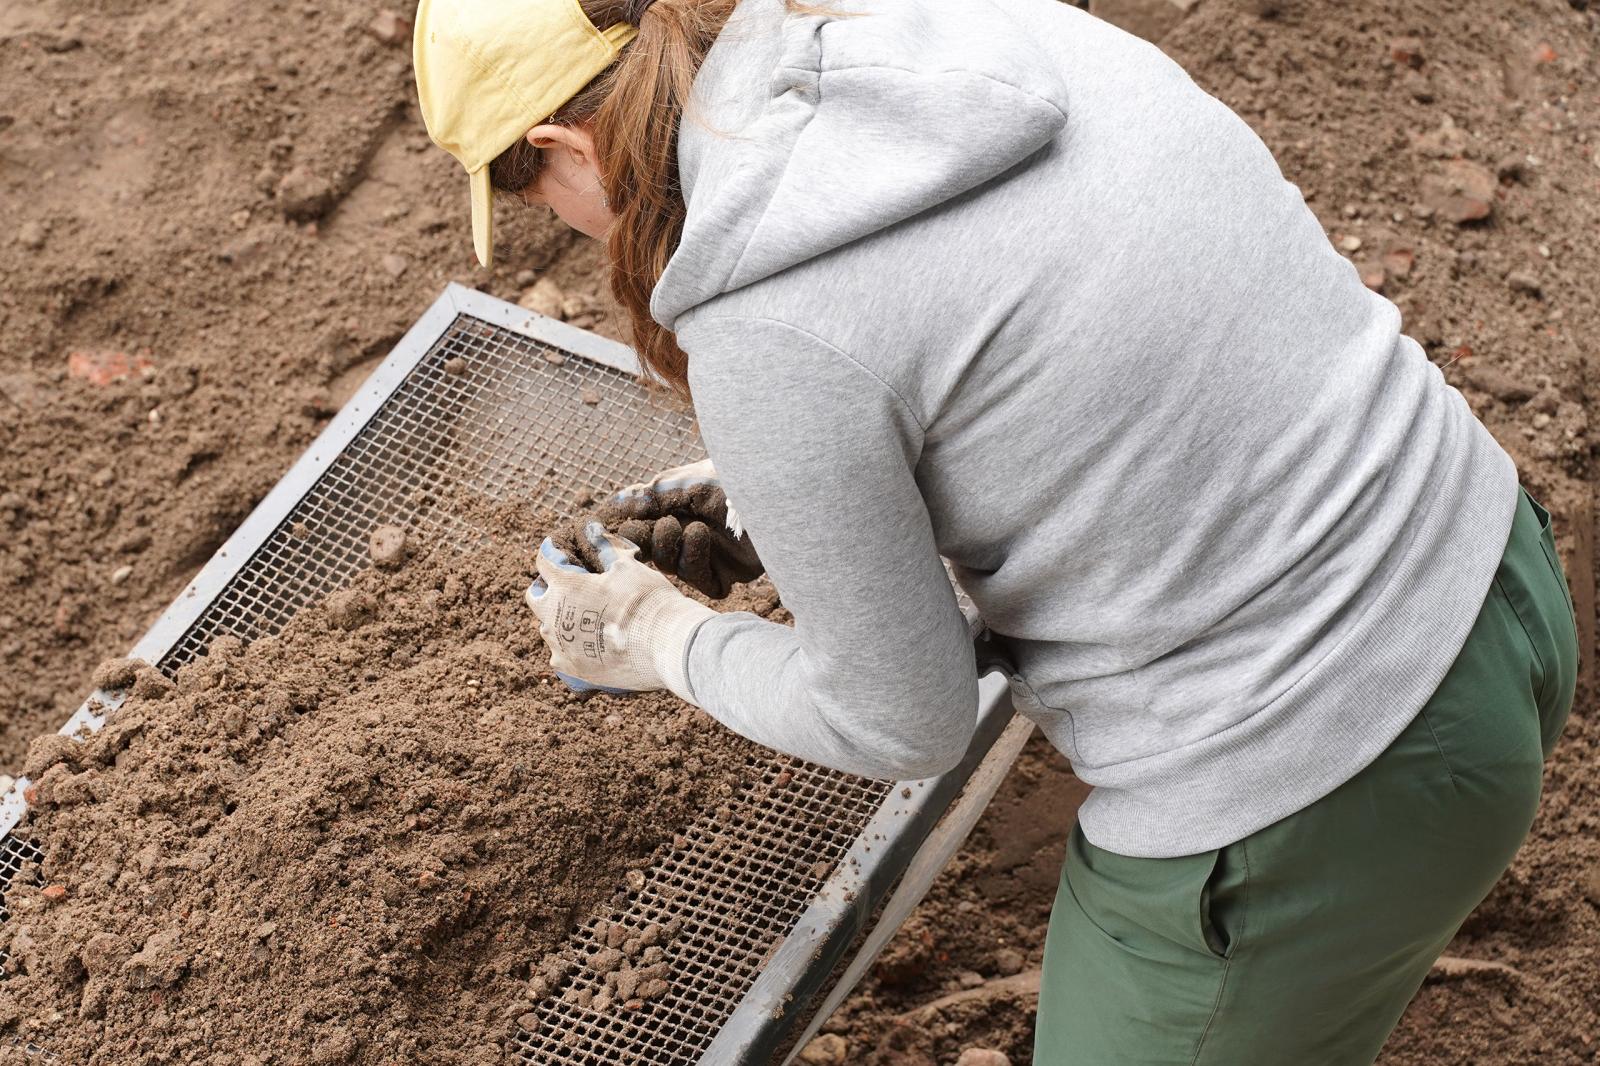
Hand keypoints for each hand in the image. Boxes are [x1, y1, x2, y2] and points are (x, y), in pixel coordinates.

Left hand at [526, 521, 714, 698]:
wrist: (664, 644)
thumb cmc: (647, 600)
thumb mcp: (628, 566)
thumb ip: (605, 549)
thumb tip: (593, 531)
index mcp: (564, 585)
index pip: (545, 561)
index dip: (553, 554)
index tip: (561, 553)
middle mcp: (553, 617)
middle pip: (535, 597)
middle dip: (546, 589)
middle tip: (567, 589)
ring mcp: (560, 646)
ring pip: (547, 630)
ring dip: (559, 621)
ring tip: (584, 620)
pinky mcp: (572, 670)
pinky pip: (560, 656)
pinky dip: (571, 649)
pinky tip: (588, 647)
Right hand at [586, 459, 764, 598]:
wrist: (784, 496)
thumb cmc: (738, 480)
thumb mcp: (691, 482)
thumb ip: (654, 495)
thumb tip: (616, 503)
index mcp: (682, 508)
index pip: (644, 525)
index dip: (627, 531)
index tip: (610, 529)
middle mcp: (694, 533)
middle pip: (653, 552)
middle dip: (643, 543)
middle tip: (639, 533)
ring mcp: (712, 556)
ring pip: (673, 568)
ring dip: (670, 548)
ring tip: (683, 527)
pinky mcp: (730, 575)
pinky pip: (702, 582)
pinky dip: (694, 561)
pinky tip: (701, 538)